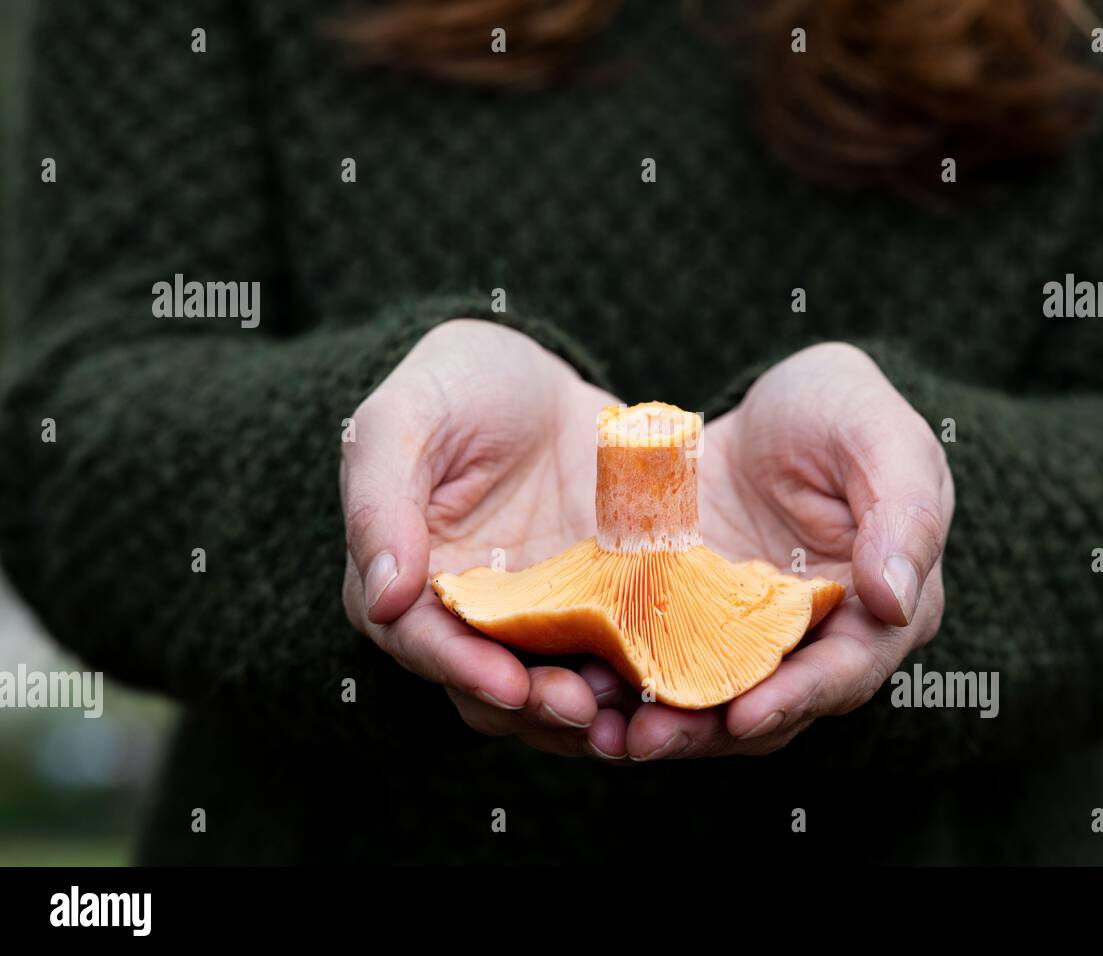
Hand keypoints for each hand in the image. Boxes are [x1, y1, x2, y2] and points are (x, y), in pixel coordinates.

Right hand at [340, 318, 624, 755]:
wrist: (540, 377)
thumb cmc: (457, 385)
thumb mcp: (404, 419)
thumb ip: (380, 500)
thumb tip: (383, 596)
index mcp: (405, 578)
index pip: (421, 641)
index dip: (461, 667)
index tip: (508, 684)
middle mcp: (466, 614)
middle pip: (487, 683)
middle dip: (534, 706)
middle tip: (584, 710)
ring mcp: (535, 618)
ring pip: (550, 686)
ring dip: (586, 710)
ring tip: (628, 716)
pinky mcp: (595, 610)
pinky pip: (612, 656)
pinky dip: (634, 677)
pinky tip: (668, 683)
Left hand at [586, 342, 953, 760]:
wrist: (756, 409)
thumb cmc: (833, 411)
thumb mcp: (875, 430)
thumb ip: (903, 508)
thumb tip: (894, 600)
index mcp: (878, 610)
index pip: (844, 670)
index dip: (798, 696)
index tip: (744, 714)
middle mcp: (814, 645)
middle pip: (768, 707)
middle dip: (709, 731)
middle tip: (645, 740)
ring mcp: (745, 644)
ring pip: (709, 704)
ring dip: (662, 725)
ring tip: (607, 732)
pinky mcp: (685, 632)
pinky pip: (656, 669)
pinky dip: (624, 684)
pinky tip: (579, 689)